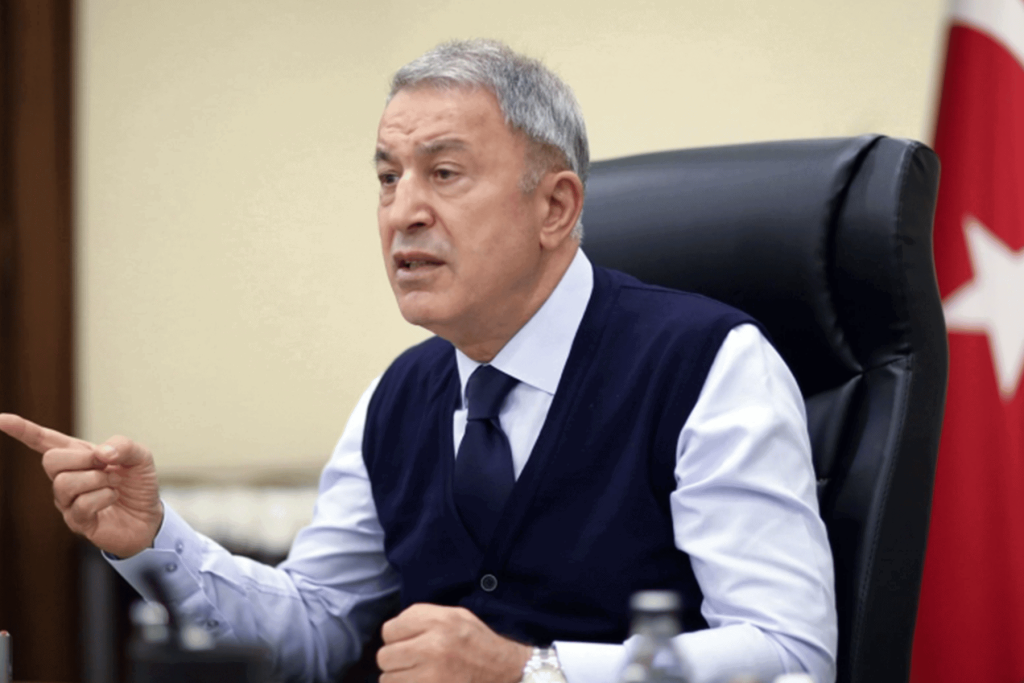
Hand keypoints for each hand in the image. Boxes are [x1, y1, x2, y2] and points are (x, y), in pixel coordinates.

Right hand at [0, 413, 162, 557]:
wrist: (150, 517)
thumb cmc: (138, 484)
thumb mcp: (140, 456)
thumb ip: (123, 445)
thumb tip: (100, 453)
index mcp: (78, 456)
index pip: (43, 440)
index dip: (22, 429)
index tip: (1, 420)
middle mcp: (66, 478)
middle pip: (50, 460)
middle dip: (82, 459)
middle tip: (107, 465)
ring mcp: (67, 501)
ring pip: (64, 484)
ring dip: (97, 479)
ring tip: (113, 483)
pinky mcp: (76, 521)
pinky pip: (80, 505)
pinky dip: (104, 497)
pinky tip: (113, 498)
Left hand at [377, 603, 530, 682]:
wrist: (505, 671)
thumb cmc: (478, 642)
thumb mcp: (455, 615)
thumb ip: (422, 617)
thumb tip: (392, 631)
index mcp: (437, 622)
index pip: (389, 630)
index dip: (397, 637)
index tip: (409, 642)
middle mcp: (432, 647)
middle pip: (384, 657)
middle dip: (396, 660)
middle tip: (413, 661)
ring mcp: (431, 676)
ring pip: (388, 680)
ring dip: (400, 678)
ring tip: (420, 675)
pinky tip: (423, 682)